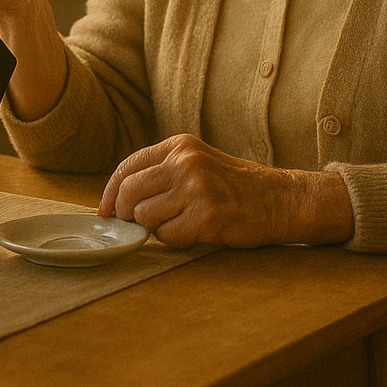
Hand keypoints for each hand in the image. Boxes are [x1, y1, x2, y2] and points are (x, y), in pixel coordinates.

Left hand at [98, 134, 353, 248]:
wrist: (281, 199)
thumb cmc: (235, 186)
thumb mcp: (197, 162)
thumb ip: (162, 172)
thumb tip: (117, 198)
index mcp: (178, 145)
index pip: (127, 167)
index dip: (110, 193)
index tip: (105, 212)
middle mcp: (185, 161)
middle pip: (129, 193)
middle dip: (126, 215)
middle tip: (137, 225)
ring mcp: (197, 187)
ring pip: (145, 217)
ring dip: (155, 229)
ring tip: (179, 224)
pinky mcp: (207, 216)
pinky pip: (169, 237)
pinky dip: (175, 241)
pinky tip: (195, 233)